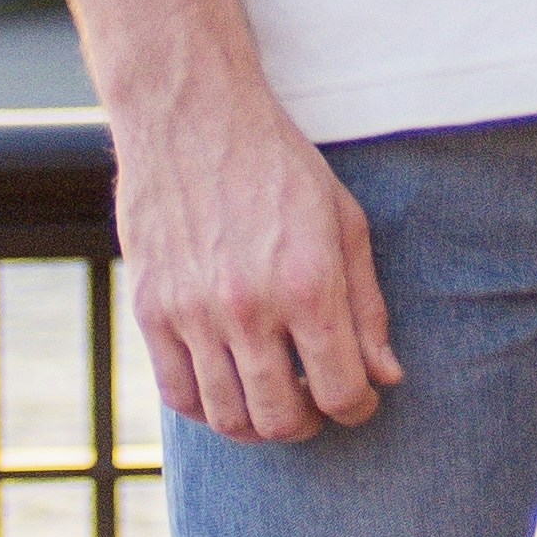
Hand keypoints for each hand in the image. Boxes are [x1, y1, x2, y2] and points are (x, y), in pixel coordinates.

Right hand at [114, 55, 399, 441]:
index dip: (359, 407)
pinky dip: (208, 407)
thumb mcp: (344, 222)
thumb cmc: (278, 165)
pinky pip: (178, 394)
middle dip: (310, 422)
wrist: (191, 115)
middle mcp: (249, 307)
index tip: (359, 397)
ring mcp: (192, 313)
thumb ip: (366, 307)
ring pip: (228, 418)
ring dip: (259, 422)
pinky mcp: (150, 311)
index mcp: (309, 284)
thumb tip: (386, 376)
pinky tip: (227, 385)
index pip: (342, 391)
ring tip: (272, 395)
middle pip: (283, 419)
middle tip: (315, 401)